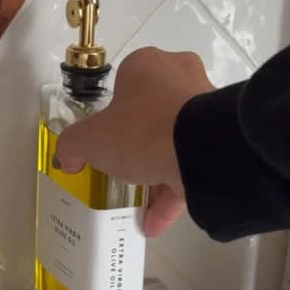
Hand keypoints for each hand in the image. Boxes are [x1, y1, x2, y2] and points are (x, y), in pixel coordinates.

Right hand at [55, 47, 213, 235]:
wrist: (204, 149)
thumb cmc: (141, 130)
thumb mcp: (91, 140)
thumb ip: (72, 146)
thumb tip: (67, 159)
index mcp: (147, 65)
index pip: (124, 86)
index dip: (112, 116)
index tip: (107, 142)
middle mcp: (180, 76)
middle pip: (152, 115)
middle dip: (138, 147)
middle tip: (124, 172)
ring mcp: (206, 106)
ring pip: (175, 142)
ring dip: (157, 177)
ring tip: (141, 210)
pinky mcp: (222, 135)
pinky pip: (193, 165)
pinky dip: (176, 192)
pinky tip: (156, 223)